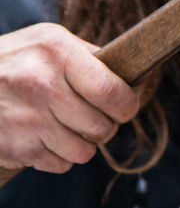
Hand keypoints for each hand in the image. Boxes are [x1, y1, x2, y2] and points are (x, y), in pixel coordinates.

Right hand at [0, 23, 139, 172]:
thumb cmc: (14, 61)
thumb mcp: (48, 42)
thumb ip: (90, 57)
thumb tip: (138, 76)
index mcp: (56, 52)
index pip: (112, 91)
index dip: (127, 105)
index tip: (124, 106)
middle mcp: (39, 84)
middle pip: (103, 127)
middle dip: (104, 126)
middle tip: (90, 117)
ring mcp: (24, 118)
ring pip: (84, 152)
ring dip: (81, 144)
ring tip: (64, 126)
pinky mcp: (13, 146)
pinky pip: (60, 165)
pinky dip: (57, 156)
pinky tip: (41, 136)